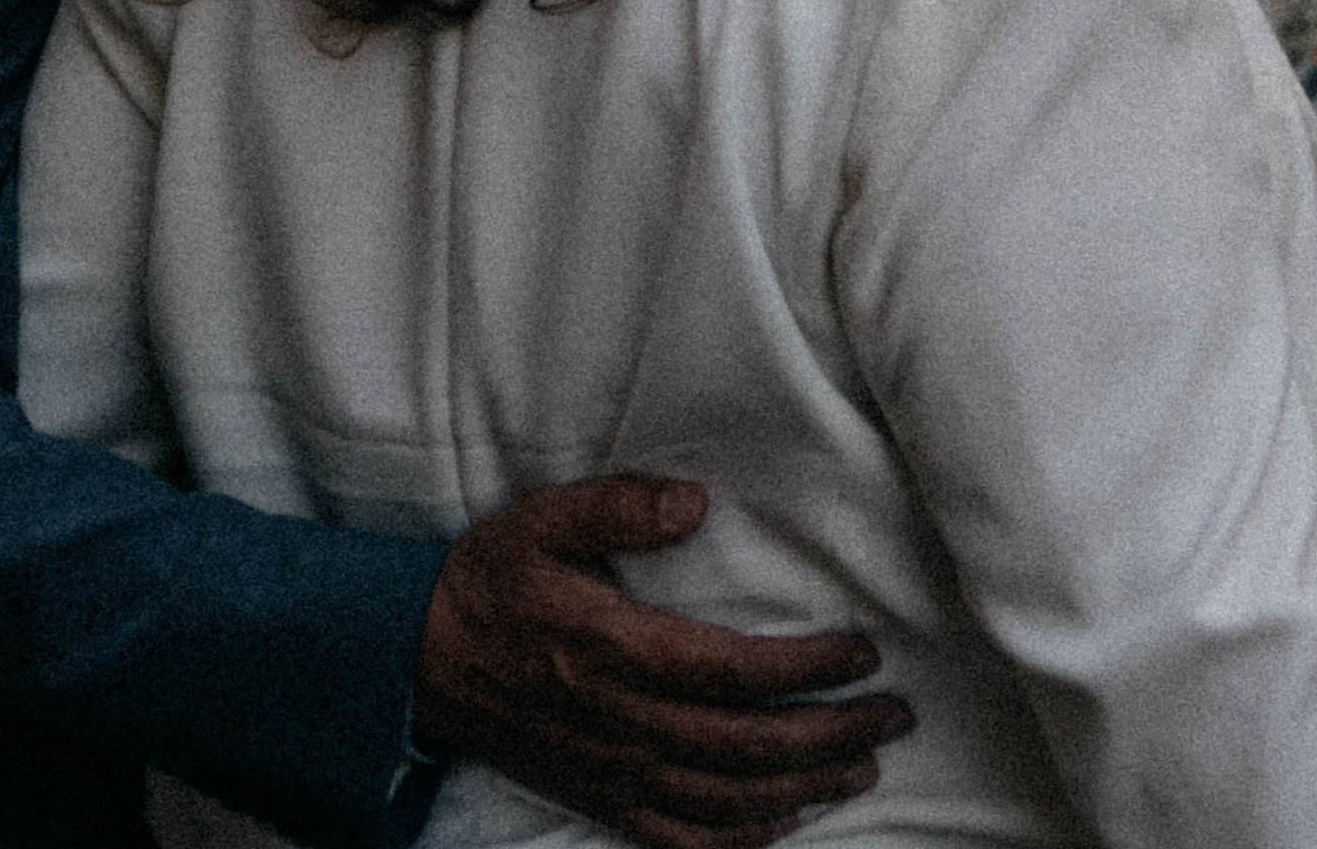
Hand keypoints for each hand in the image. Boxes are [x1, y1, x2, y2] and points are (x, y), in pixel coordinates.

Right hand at [415, 477, 912, 848]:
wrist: (423, 661)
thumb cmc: (492, 581)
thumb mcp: (544, 519)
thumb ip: (619, 506)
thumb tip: (696, 501)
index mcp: (616, 651)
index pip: (734, 673)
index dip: (806, 668)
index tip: (863, 652)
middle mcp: (623, 723)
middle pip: (747, 746)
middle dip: (831, 732)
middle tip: (893, 715)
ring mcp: (614, 772)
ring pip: (727, 798)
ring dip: (804, 786)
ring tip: (862, 764)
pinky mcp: (601, 798)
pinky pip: (681, 837)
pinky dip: (740, 838)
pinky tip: (784, 823)